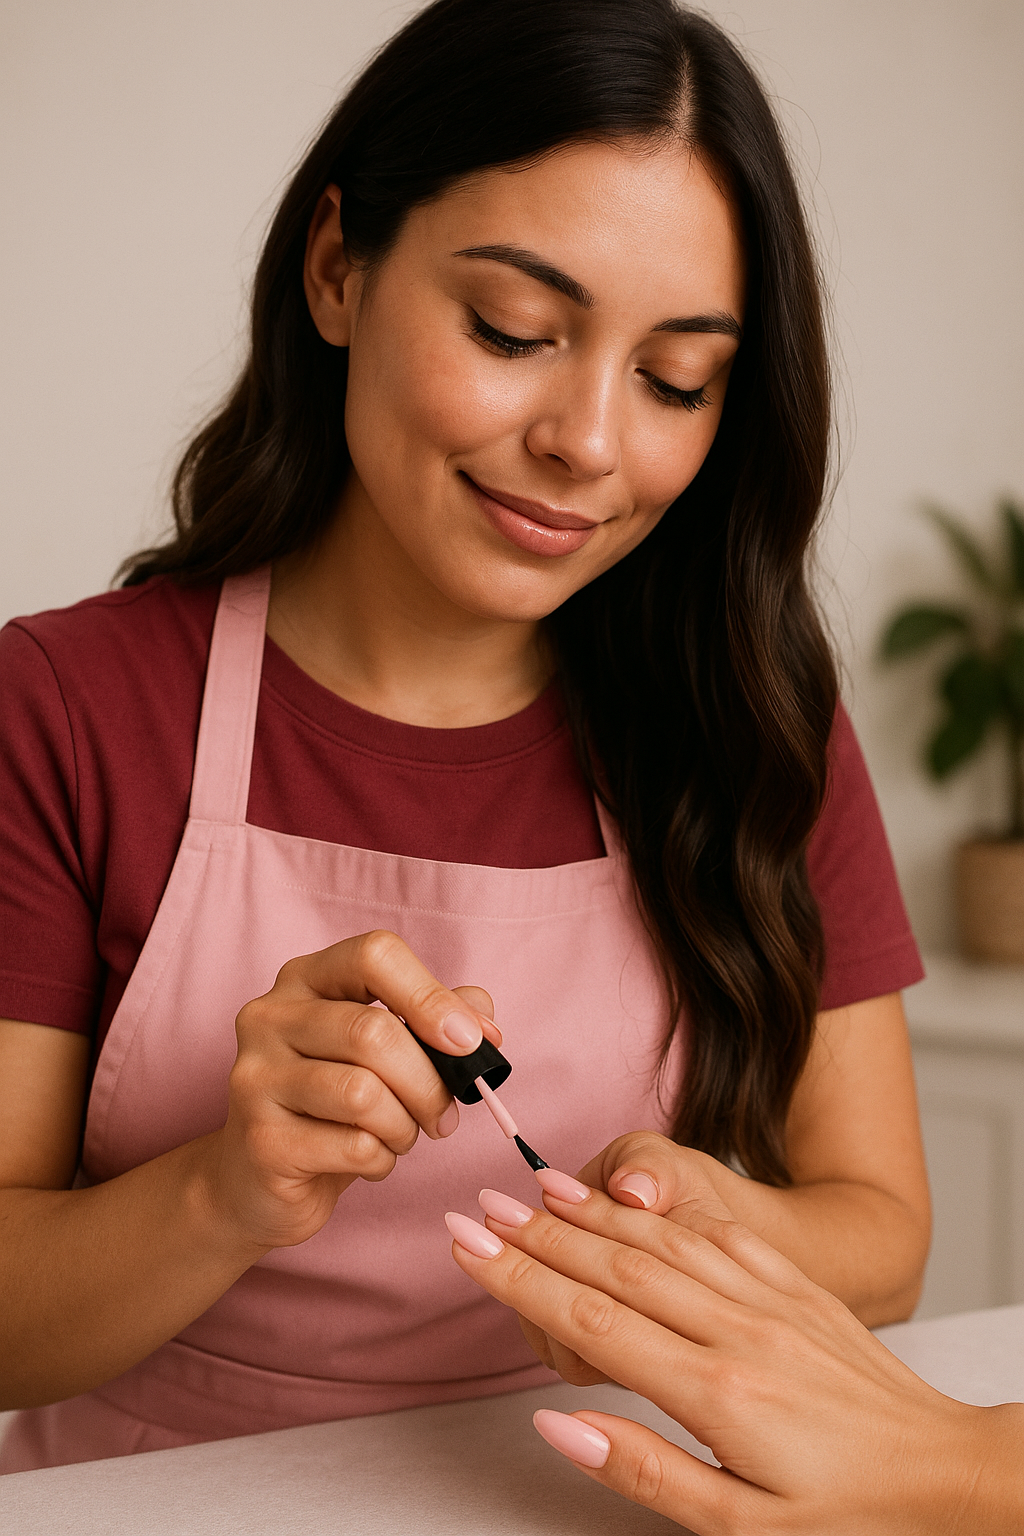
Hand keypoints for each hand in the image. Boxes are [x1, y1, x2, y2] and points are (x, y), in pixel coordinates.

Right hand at [203, 930, 498, 1251]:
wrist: (256, 1181)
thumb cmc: (332, 1107)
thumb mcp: (386, 1054)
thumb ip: (436, 1023)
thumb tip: (485, 1026)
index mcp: (305, 979)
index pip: (374, 955)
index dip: (430, 995)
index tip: (470, 1041)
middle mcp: (269, 1017)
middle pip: (374, 1032)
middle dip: (429, 1083)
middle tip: (444, 1116)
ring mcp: (255, 1077)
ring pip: (364, 1093)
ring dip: (405, 1126)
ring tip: (400, 1136)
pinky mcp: (260, 1140)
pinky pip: (353, 1147)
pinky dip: (382, 1160)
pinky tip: (369, 1159)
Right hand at [447, 1182, 1014, 1534]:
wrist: (951, 1472)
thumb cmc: (851, 1514)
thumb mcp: (743, 1527)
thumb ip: (645, 1470)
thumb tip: (558, 1422)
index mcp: (716, 1390)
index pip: (591, 1324)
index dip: (520, 1283)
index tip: (469, 1248)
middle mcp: (736, 1327)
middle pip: (614, 1269)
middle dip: (536, 1237)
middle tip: (475, 1209)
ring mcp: (766, 1297)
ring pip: (660, 1241)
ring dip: (590, 1213)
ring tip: (534, 1191)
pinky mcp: (793, 1285)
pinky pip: (715, 1234)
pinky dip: (661, 1211)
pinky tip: (631, 1199)